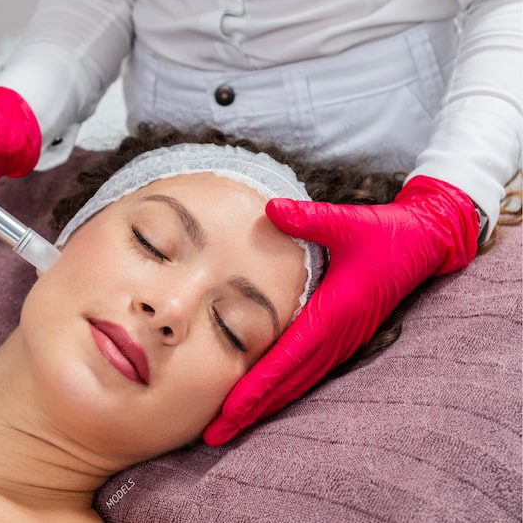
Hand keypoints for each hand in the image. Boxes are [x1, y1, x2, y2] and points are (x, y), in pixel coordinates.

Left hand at [203, 175, 479, 445]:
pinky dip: (283, 387)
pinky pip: (308, 370)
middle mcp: (338, 335)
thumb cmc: (385, 231)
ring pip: (297, 382)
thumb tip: (271, 208)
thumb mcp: (347, 221)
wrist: (426, 241)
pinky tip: (262, 397)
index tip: (229, 411)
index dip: (256, 387)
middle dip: (251, 409)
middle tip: (215, 434)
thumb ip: (309, 217)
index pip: (287, 359)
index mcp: (336, 313)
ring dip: (264, 405)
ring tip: (230, 425)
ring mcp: (342, 340)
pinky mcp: (342, 336)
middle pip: (287, 382)